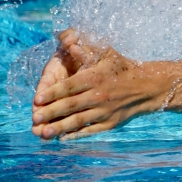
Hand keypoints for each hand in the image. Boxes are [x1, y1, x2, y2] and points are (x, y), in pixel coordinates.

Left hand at [31, 35, 181, 140]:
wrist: (147, 87)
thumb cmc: (122, 68)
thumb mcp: (106, 54)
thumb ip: (86, 50)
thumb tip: (69, 42)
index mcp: (95, 77)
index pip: (69, 86)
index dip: (52, 93)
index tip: (37, 99)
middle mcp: (98, 95)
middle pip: (70, 105)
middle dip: (51, 112)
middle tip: (34, 118)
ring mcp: (104, 111)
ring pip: (78, 121)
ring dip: (59, 127)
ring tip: (43, 133)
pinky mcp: (109, 124)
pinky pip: (90, 130)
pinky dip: (76, 135)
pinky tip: (63, 138)